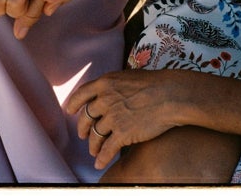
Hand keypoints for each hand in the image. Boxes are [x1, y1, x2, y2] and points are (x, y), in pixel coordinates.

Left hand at [65, 69, 185, 169]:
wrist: (170, 95)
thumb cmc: (155, 83)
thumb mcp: (128, 77)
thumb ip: (114, 85)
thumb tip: (109, 91)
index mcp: (105, 83)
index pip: (82, 94)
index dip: (74, 103)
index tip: (70, 110)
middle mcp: (105, 99)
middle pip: (86, 117)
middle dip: (83, 128)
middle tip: (83, 134)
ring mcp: (113, 117)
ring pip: (95, 135)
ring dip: (93, 145)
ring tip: (94, 150)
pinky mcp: (122, 133)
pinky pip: (107, 149)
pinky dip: (102, 158)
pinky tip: (100, 163)